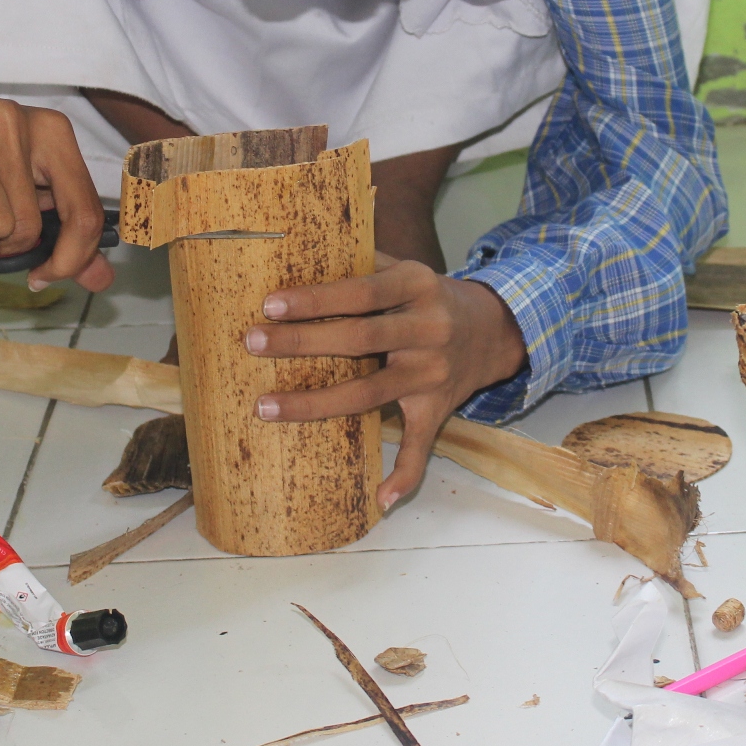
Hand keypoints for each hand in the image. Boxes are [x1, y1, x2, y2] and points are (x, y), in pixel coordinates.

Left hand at [245, 254, 526, 509]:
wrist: (492, 329)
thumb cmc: (426, 296)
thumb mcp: (405, 267)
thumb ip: (360, 259)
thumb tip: (295, 247)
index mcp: (418, 286)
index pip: (361, 291)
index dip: (317, 298)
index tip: (271, 304)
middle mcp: (429, 329)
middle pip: (359, 339)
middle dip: (302, 341)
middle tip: (253, 341)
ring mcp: (433, 373)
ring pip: (370, 393)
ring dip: (316, 404)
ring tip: (264, 407)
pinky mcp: (438, 408)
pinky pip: (421, 445)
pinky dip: (404, 474)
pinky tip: (380, 498)